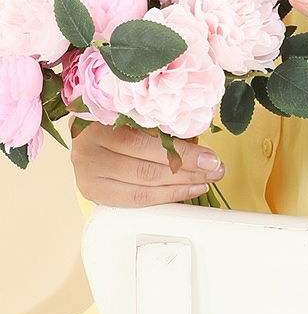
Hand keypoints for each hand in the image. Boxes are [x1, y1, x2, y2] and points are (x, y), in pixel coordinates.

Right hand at [68, 117, 225, 207]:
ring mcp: (86, 174)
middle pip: (146, 167)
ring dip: (179, 186)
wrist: (86, 132)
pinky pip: (133, 200)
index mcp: (100, 121)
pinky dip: (163, 197)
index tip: (211, 158)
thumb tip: (202, 142)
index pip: (148, 143)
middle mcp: (88, 149)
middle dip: (187, 171)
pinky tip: (184, 191)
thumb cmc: (118, 118)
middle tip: (215, 170)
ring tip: (205, 181)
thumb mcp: (137, 113)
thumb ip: (162, 125)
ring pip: (142, 186)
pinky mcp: (90, 191)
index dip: (183, 153)